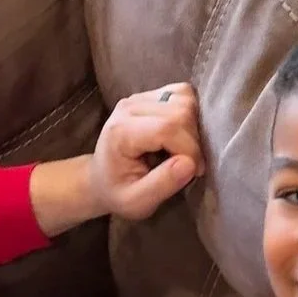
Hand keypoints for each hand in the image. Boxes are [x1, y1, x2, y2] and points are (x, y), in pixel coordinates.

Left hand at [89, 82, 203, 221]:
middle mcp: (129, 107)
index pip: (168, 128)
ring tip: (185, 149)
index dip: (189, 150)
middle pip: (181, 110)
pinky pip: (182, 94)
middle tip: (190, 164)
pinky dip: (191, 114)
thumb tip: (190, 164)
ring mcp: (139, 98)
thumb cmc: (118, 191)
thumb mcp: (137, 202)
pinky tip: (182, 135)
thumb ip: (162, 185)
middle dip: (194, 140)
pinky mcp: (150, 95)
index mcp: (121, 132)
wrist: (102, 177)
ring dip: (195, 126)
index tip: (194, 172)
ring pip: (185, 98)